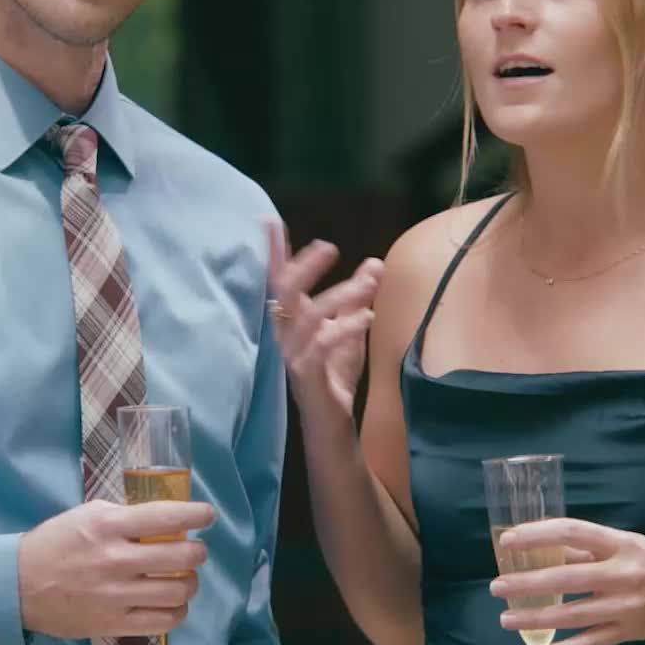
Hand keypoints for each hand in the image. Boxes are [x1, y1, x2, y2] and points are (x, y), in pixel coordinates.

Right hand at [19, 499, 213, 638]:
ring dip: (190, 583)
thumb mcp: (87, 515)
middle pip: (181, 557)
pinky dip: (177, 611)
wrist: (19, 585)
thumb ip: (125, 515)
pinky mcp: (114, 623)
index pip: (166, 517)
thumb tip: (166, 519)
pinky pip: (163, 621)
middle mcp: (116, 560)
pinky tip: (172, 602)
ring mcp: (116, 595)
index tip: (207, 515)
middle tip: (194, 550)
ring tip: (184, 578)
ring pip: (178, 591)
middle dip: (197, 552)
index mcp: (108, 526)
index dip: (196, 515)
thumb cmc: (56, 544)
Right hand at [266, 220, 382, 421]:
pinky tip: (367, 316)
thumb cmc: (334, 376)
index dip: (275, 252)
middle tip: (328, 247)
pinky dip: (346, 326)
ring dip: (339, 295)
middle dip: (304, 267)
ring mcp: (292, 354)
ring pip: (309, 316)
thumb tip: (374, 263)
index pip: (280, 281)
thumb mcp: (350, 331)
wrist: (331, 424)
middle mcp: (285, 334)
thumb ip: (357, 299)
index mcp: (291, 321)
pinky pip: (322, 343)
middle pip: (285, 292)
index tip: (269, 220)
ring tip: (366, 283)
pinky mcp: (305, 373)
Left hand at [490, 518, 644, 644]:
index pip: (573, 532)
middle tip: (497, 586)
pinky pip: (590, 644)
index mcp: (620, 544)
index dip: (538, 534)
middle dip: (529, 583)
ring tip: (506, 618)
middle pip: (568, 578)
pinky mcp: (627, 633)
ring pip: (574, 615)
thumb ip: (585, 547)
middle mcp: (622, 575)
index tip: (507, 540)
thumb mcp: (623, 543)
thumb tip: (539, 547)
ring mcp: (624, 608)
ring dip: (536, 619)